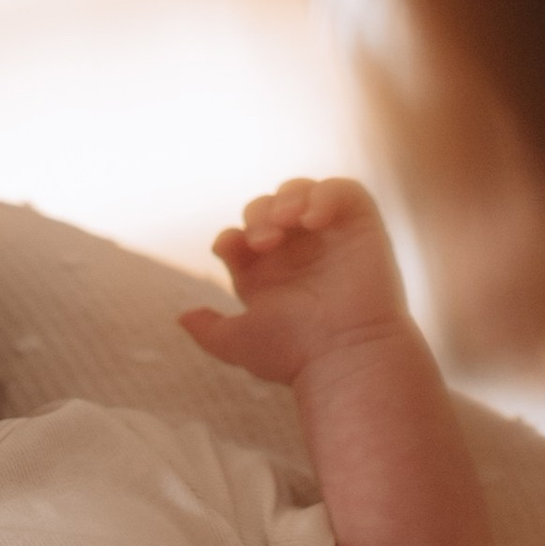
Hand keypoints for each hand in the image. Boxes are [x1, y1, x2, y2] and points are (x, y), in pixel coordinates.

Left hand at [178, 177, 412, 385]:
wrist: (344, 354)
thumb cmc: (294, 353)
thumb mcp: (238, 343)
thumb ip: (210, 331)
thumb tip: (182, 317)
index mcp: (268, 275)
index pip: (241, 237)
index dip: (231, 237)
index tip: (229, 248)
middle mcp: (299, 254)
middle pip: (268, 208)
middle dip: (257, 217)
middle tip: (262, 243)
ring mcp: (330, 239)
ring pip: (302, 192)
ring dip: (286, 198)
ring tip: (286, 221)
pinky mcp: (362, 229)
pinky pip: (343, 191)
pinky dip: (325, 194)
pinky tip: (312, 219)